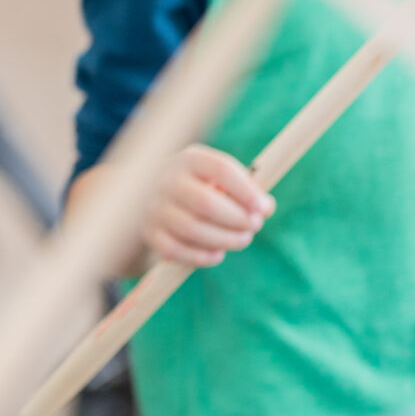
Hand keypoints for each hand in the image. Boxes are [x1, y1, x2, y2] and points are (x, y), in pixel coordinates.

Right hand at [143, 144, 273, 266]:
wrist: (149, 196)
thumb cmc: (199, 186)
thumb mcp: (218, 178)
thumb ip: (245, 188)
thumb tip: (265, 208)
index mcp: (190, 159)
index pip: (221, 169)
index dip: (247, 191)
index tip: (265, 208)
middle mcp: (167, 179)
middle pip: (207, 202)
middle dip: (238, 218)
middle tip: (255, 225)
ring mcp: (155, 206)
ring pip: (193, 229)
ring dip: (225, 239)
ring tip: (242, 239)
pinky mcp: (149, 231)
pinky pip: (176, 250)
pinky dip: (202, 256)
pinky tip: (218, 254)